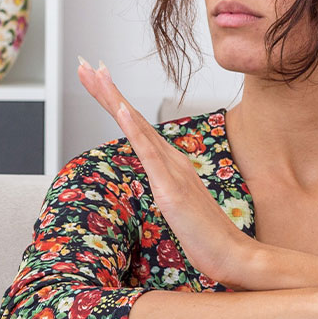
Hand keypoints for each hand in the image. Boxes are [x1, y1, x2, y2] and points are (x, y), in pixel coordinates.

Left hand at [76, 56, 255, 290]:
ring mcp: (172, 171)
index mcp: (172, 164)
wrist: (232, 253)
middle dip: (107, 90)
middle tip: (85, 64)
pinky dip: (133, 128)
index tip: (97, 81)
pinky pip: (148, 153)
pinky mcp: (170, 188)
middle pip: (133, 118)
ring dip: (114, 98)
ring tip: (95, 74)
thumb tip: (162, 188)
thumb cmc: (207, 236)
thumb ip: (170, 192)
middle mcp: (172, 159)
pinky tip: (120, 110)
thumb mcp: (180, 209)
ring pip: (137, 126)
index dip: (115, 103)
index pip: (137, 128)